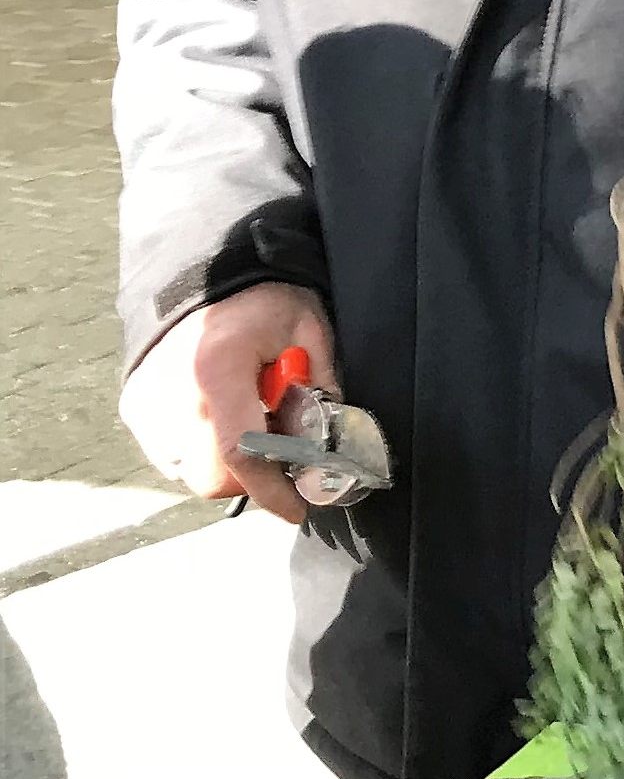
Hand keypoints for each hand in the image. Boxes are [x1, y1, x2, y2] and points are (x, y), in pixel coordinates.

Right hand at [120, 281, 331, 524]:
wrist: (206, 272)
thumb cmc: (263, 299)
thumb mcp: (309, 330)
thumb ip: (320, 388)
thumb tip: (333, 444)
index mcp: (217, 369)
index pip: (241, 453)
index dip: (273, 489)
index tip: (299, 506)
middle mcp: (171, 395)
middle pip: (210, 476)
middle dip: (252, 477)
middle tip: (281, 451)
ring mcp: (145, 405)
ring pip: (189, 471)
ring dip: (226, 463)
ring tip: (253, 420)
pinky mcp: (135, 408)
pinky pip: (170, 453)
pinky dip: (201, 448)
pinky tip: (225, 416)